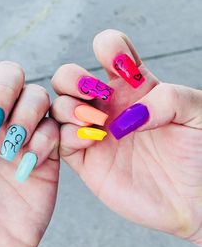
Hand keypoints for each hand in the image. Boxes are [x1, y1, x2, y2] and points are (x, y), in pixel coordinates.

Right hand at [51, 29, 201, 245]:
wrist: (192, 199)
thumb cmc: (198, 153)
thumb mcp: (197, 113)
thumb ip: (170, 97)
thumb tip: (131, 112)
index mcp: (135, 86)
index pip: (111, 51)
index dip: (109, 46)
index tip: (122, 65)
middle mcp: (109, 105)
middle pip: (69, 76)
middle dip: (72, 76)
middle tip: (93, 91)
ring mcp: (94, 131)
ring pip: (59, 106)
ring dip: (69, 107)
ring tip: (96, 121)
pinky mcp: (86, 159)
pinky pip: (61, 140)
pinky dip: (68, 134)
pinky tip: (91, 140)